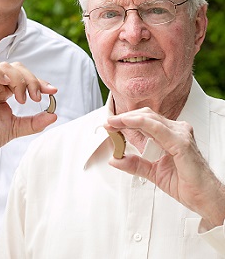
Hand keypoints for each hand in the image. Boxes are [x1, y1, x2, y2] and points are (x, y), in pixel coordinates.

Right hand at [0, 62, 56, 169]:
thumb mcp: (14, 128)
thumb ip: (33, 122)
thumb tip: (53, 115)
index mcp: (5, 91)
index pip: (25, 78)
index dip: (40, 83)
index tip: (53, 92)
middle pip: (18, 69)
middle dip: (32, 80)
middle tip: (37, 97)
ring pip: (5, 67)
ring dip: (18, 79)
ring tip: (22, 97)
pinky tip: (7, 83)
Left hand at [105, 108, 224, 229]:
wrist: (205, 198)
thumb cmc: (186, 184)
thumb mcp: (153, 172)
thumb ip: (135, 164)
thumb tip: (115, 159)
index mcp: (169, 135)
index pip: (144, 122)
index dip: (125, 122)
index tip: (109, 125)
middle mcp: (175, 130)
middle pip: (145, 116)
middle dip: (124, 119)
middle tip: (108, 123)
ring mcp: (180, 134)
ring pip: (150, 118)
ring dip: (128, 120)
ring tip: (114, 123)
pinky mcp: (181, 142)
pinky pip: (158, 129)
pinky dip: (141, 124)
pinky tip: (128, 123)